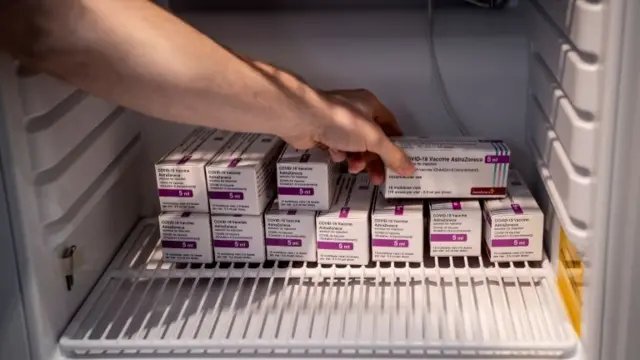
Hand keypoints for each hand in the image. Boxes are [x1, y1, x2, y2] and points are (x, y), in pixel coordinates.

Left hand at [280, 88, 414, 183]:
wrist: (302, 119)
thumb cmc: (341, 121)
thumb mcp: (373, 138)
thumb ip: (392, 154)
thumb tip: (410, 169)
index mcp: (370, 105)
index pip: (390, 126)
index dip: (396, 144)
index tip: (400, 162)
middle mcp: (355, 112)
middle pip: (372, 141)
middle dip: (375, 160)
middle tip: (379, 178)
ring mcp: (338, 123)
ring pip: (355, 146)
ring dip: (357, 160)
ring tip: (354, 168)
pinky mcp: (323, 133)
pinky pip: (338, 148)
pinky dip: (339, 154)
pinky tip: (335, 155)